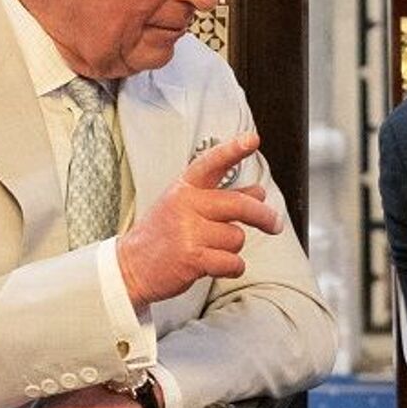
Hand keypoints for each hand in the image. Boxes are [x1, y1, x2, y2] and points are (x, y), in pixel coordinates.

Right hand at [117, 133, 281, 306]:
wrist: (131, 266)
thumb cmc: (164, 234)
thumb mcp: (187, 207)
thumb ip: (222, 198)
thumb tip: (259, 193)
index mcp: (185, 188)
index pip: (212, 163)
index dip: (233, 150)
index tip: (253, 140)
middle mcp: (186, 204)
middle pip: (239, 205)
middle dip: (263, 217)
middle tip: (275, 225)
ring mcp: (188, 231)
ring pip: (237, 237)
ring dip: (232, 248)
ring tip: (209, 250)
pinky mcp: (192, 257)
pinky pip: (233, 261)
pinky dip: (232, 268)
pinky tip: (216, 266)